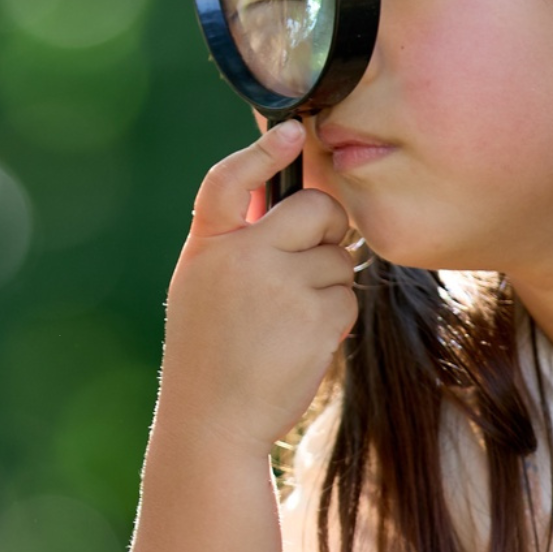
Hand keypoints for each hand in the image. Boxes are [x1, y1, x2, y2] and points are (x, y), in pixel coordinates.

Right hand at [155, 120, 355, 455]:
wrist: (213, 421)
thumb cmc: (210, 352)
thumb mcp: (204, 286)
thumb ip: (237, 242)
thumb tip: (293, 200)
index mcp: (208, 245)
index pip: (229, 180)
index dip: (262, 151)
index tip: (293, 131)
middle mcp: (242, 256)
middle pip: (316, 209)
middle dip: (326, 228)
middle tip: (308, 260)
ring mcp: (280, 285)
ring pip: (338, 258)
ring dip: (328, 285)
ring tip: (287, 322)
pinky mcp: (315, 317)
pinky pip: (348, 297)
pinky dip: (335, 318)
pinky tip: (301, 342)